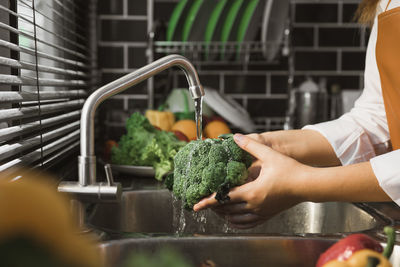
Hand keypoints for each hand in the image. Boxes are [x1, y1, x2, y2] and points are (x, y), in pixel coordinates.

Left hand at [193, 134, 309, 228]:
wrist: (308, 185)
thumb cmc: (290, 170)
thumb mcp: (269, 156)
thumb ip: (250, 146)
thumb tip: (235, 137)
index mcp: (251, 192)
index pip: (224, 198)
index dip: (208, 202)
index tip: (195, 206)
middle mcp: (254, 205)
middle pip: (227, 210)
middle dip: (213, 208)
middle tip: (203, 204)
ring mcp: (261, 212)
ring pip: (236, 218)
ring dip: (224, 215)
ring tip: (216, 210)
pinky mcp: (268, 215)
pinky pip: (248, 223)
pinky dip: (237, 223)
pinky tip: (233, 220)